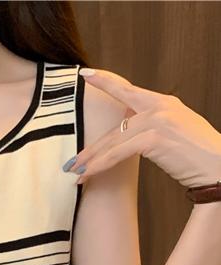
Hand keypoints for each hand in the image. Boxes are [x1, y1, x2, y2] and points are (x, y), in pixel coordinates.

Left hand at [67, 67, 220, 188]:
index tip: (86, 75)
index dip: (105, 81)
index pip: (127, 90)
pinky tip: (88, 173)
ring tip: (75, 171)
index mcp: (163, 102)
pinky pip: (118, 153)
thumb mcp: (177, 130)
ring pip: (113, 142)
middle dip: (92, 147)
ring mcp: (156, 120)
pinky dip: (101, 165)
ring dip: (92, 160)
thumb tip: (131, 132)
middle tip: (72, 160)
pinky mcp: (153, 138)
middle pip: (115, 126)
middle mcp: (158, 107)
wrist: (218, 166)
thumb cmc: (199, 154)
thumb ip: (154, 125)